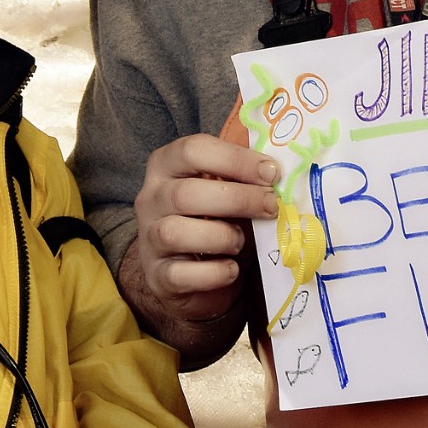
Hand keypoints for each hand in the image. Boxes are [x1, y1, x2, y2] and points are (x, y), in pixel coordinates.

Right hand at [123, 134, 279, 328]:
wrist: (187, 274)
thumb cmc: (213, 221)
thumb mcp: (224, 192)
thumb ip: (244, 180)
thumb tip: (279, 176)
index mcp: (166, 166)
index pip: (193, 150)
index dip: (236, 159)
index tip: (271, 173)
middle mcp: (151, 199)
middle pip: (186, 193)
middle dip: (238, 199)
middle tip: (271, 206)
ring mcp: (149, 239)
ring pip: (175, 233)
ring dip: (221, 237)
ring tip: (241, 242)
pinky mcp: (158, 276)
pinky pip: (181, 274)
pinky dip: (214, 273)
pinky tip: (231, 269)